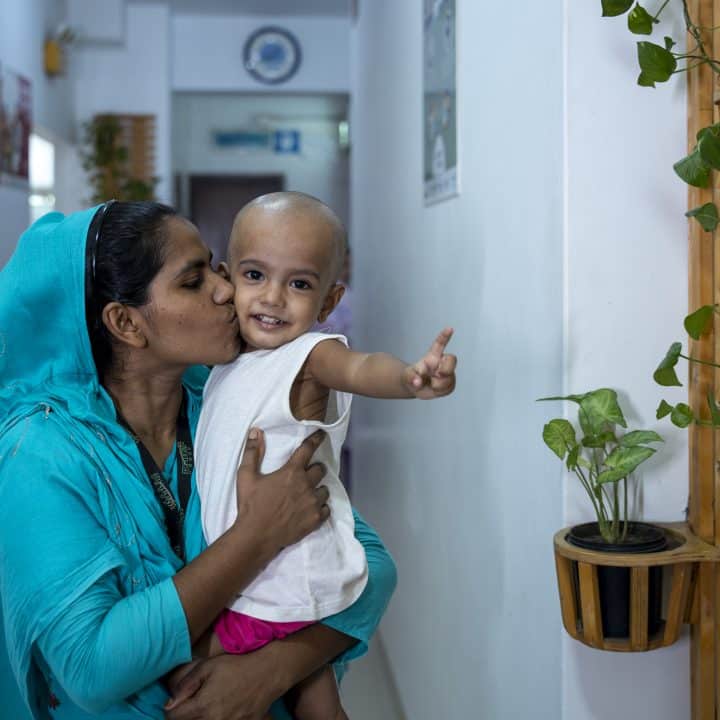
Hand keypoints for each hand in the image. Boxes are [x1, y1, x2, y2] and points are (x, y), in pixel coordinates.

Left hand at [164, 653, 281, 719]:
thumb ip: (186, 684)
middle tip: (194, 705)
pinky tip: (223, 711)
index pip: (173, 717)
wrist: (267, 672)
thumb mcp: (208, 666)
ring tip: (209, 707)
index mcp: (202, 705)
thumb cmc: (236, 666)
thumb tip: (169, 703)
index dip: (172, 709)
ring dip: (202, 719)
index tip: (177, 703)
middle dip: (187, 716)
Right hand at [234, 428, 329, 555]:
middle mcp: (306, 485)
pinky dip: (321, 507)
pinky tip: (312, 508)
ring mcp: (312, 503)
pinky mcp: (315, 519)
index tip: (322, 434)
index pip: (308, 449)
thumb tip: (256, 432)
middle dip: (315, 469)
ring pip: (325, 490)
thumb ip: (252, 452)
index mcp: (291, 472)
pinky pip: (327, 509)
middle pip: (320, 470)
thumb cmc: (250, 505)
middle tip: (306, 474)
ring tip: (308, 493)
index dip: (316, 439)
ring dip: (318, 489)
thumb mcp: (246, 476)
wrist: (256, 536)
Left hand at [403, 327, 456, 398]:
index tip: (450, 328)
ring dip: (438, 384)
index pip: (439, 344)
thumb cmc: (412, 376)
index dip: (444, 336)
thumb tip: (417, 382)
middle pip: (451, 360)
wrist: (416, 386)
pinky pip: (448, 387)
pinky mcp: (449, 384)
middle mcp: (442, 362)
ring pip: (449, 378)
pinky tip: (433, 388)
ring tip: (430, 383)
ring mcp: (447, 373)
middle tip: (438, 374)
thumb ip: (410, 377)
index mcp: (432, 356)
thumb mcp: (406, 376)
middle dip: (446, 368)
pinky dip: (439, 390)